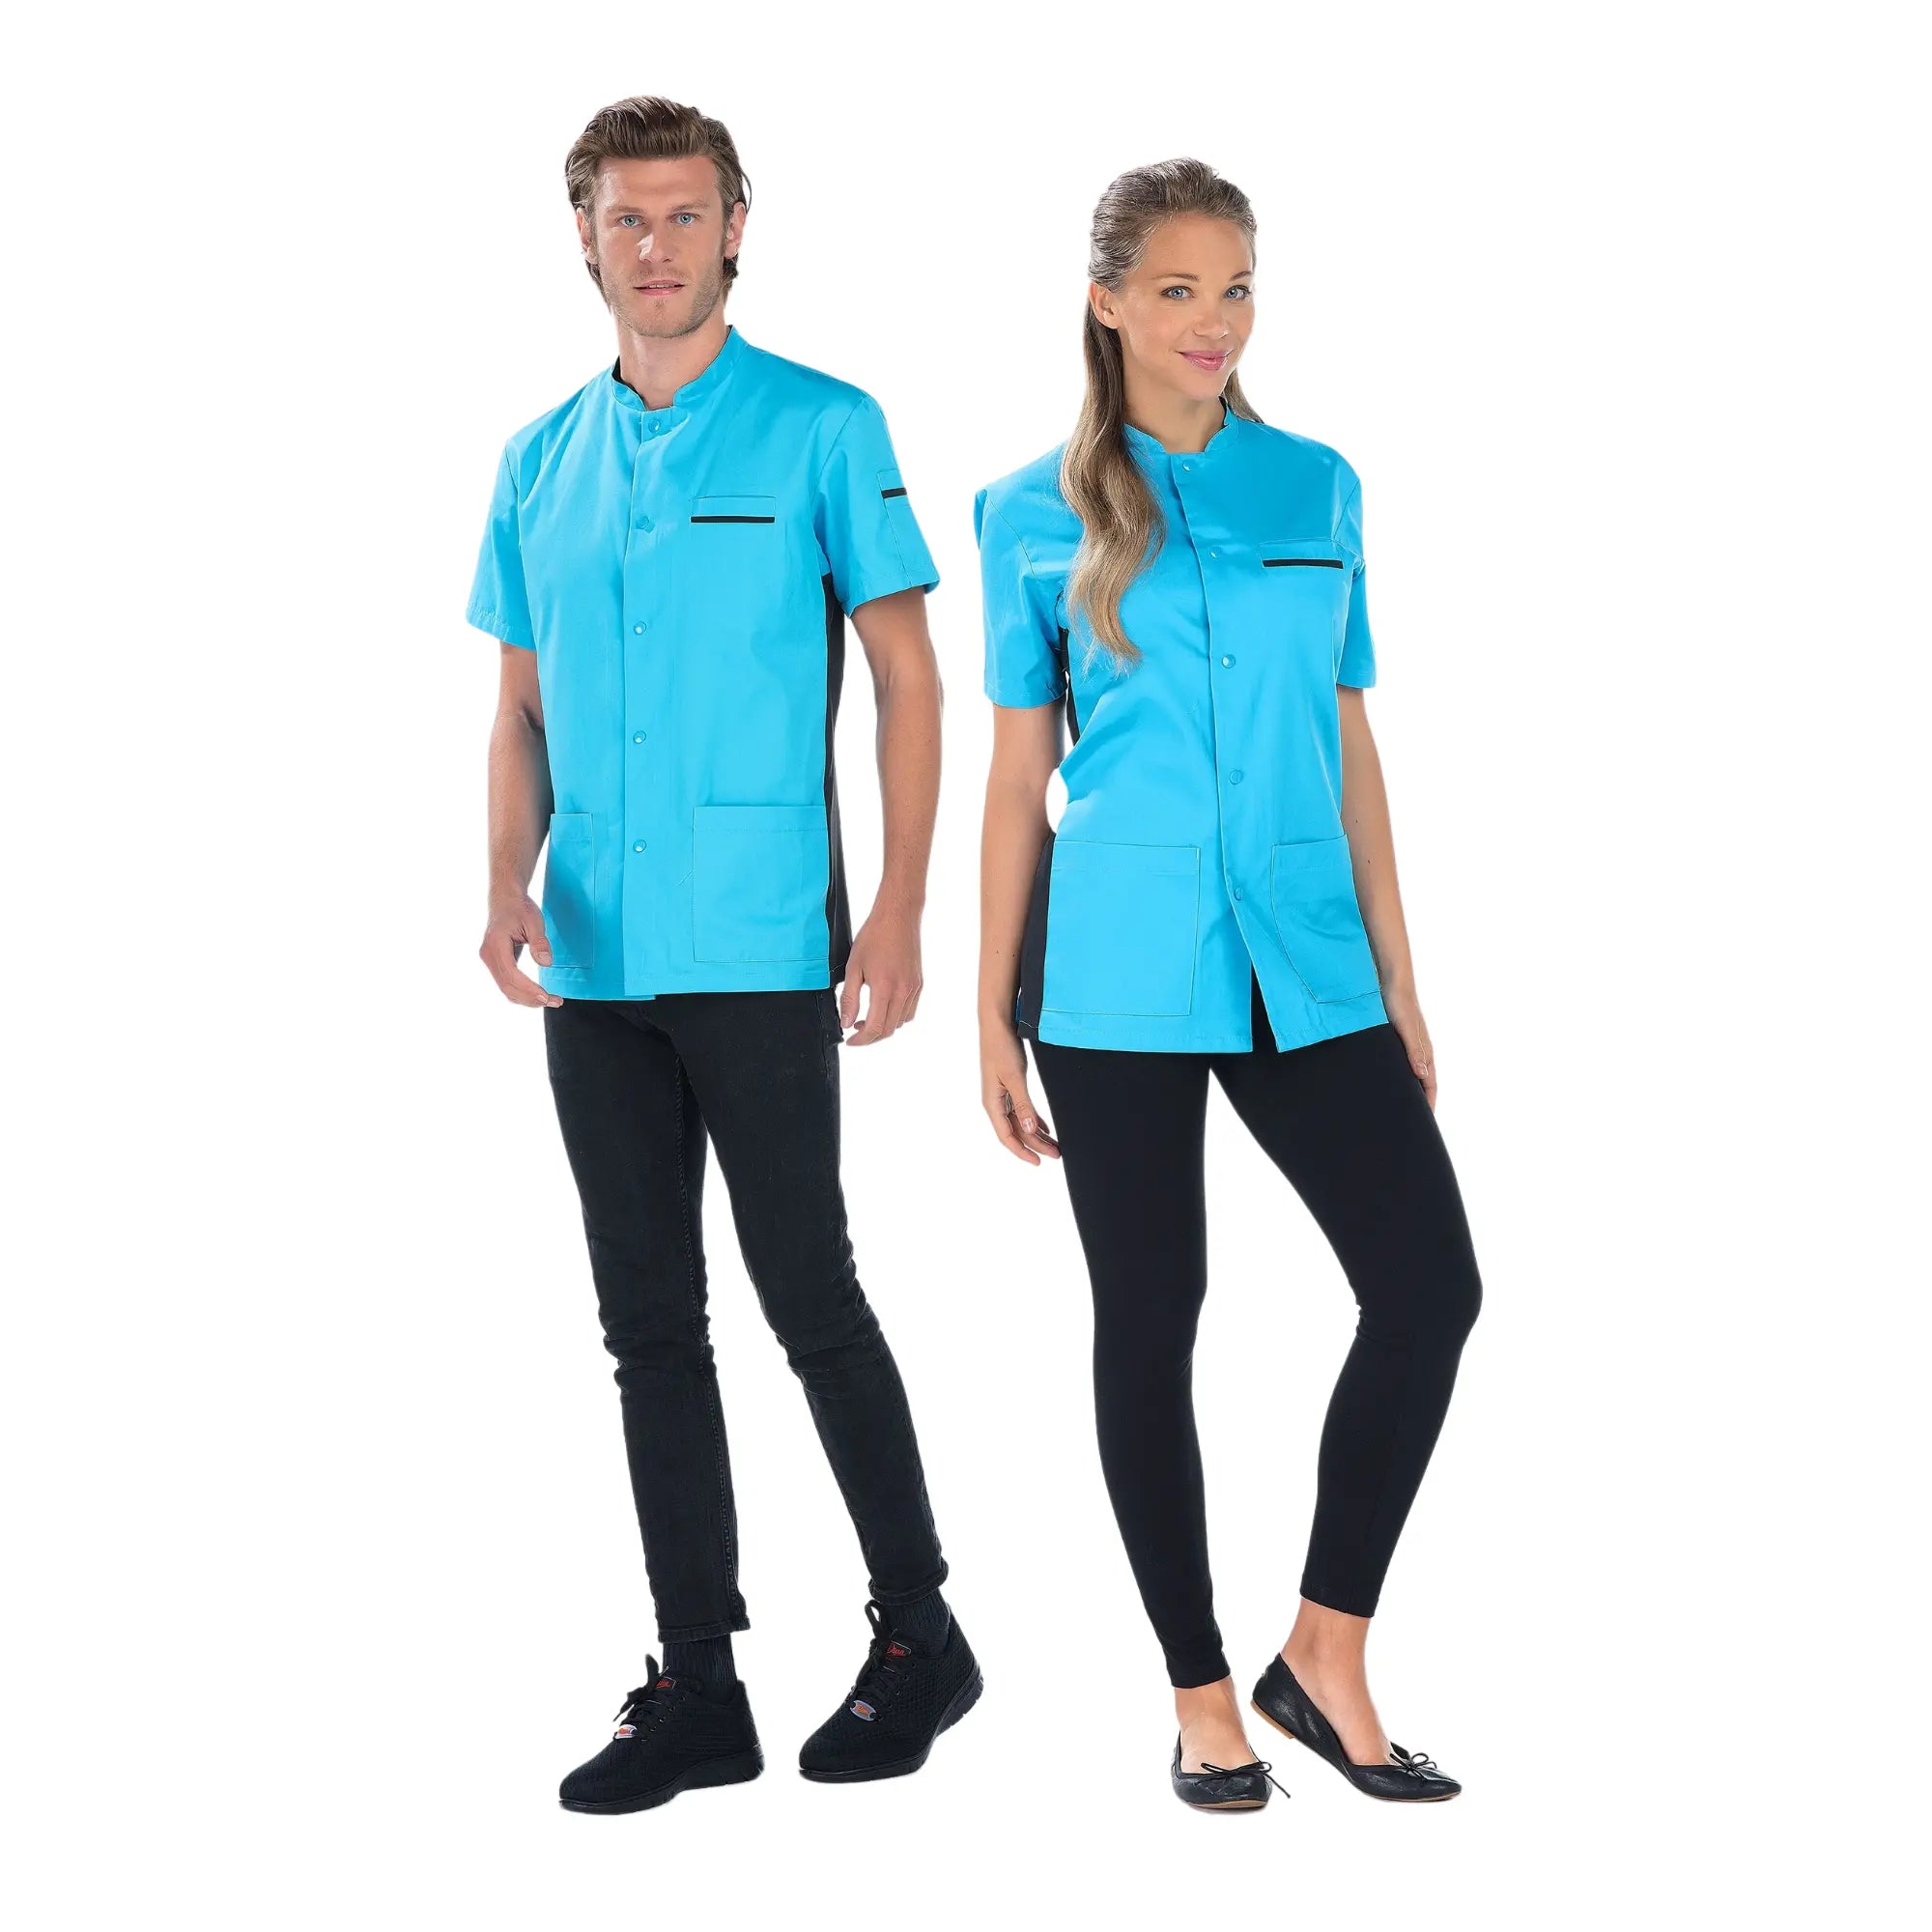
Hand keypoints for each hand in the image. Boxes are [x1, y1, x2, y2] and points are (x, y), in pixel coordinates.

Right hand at [479, 894, 561, 1008]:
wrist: (505, 899)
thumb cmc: (519, 908)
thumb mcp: (534, 920)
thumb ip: (540, 942)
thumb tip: (546, 963)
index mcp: (496, 944)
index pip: (511, 974)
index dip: (528, 989)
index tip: (546, 996)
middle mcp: (488, 955)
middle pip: (507, 986)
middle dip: (531, 998)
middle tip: (556, 1001)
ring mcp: (489, 960)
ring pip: (506, 989)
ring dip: (527, 999)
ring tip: (551, 1000)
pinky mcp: (495, 963)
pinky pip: (506, 983)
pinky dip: (521, 992)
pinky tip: (538, 995)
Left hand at [839, 903, 921, 1043]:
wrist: (898, 917)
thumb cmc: (874, 937)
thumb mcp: (853, 967)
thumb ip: (849, 998)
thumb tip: (846, 1022)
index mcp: (885, 988)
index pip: (874, 1028)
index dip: (861, 1040)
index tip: (850, 1041)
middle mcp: (903, 992)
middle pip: (888, 1030)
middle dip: (870, 1037)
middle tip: (855, 1032)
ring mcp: (914, 989)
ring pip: (900, 1023)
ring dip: (883, 1027)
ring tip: (867, 1018)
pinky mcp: (919, 984)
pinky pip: (909, 1011)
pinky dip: (896, 1017)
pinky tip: (884, 1007)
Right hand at [982, 1022, 1058, 1163]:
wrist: (997, 1024)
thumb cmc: (1002, 1048)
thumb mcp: (1014, 1077)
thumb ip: (1023, 1105)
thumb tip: (1031, 1131)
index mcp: (992, 1103)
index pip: (1007, 1137)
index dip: (1022, 1152)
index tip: (1039, 1162)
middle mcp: (995, 1102)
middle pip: (1017, 1131)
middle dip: (1036, 1145)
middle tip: (1056, 1155)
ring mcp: (1002, 1095)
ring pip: (1021, 1122)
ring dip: (1037, 1134)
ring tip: (1055, 1145)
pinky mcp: (1009, 1086)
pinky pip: (1022, 1110)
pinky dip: (1034, 1120)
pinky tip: (1046, 1128)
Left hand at [1382, 983, 1436, 1108]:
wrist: (1389, 982)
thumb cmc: (1400, 1004)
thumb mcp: (1406, 1029)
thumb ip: (1414, 1051)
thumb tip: (1422, 1076)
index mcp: (1424, 1051)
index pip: (1430, 1085)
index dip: (1428, 1104)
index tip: (1424, 1123)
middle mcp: (1417, 1051)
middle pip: (1419, 1082)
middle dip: (1415, 1101)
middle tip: (1406, 1120)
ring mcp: (1405, 1046)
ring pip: (1406, 1073)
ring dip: (1402, 1088)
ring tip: (1391, 1106)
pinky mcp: (1393, 1040)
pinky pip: (1395, 1063)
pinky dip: (1392, 1075)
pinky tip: (1378, 1081)